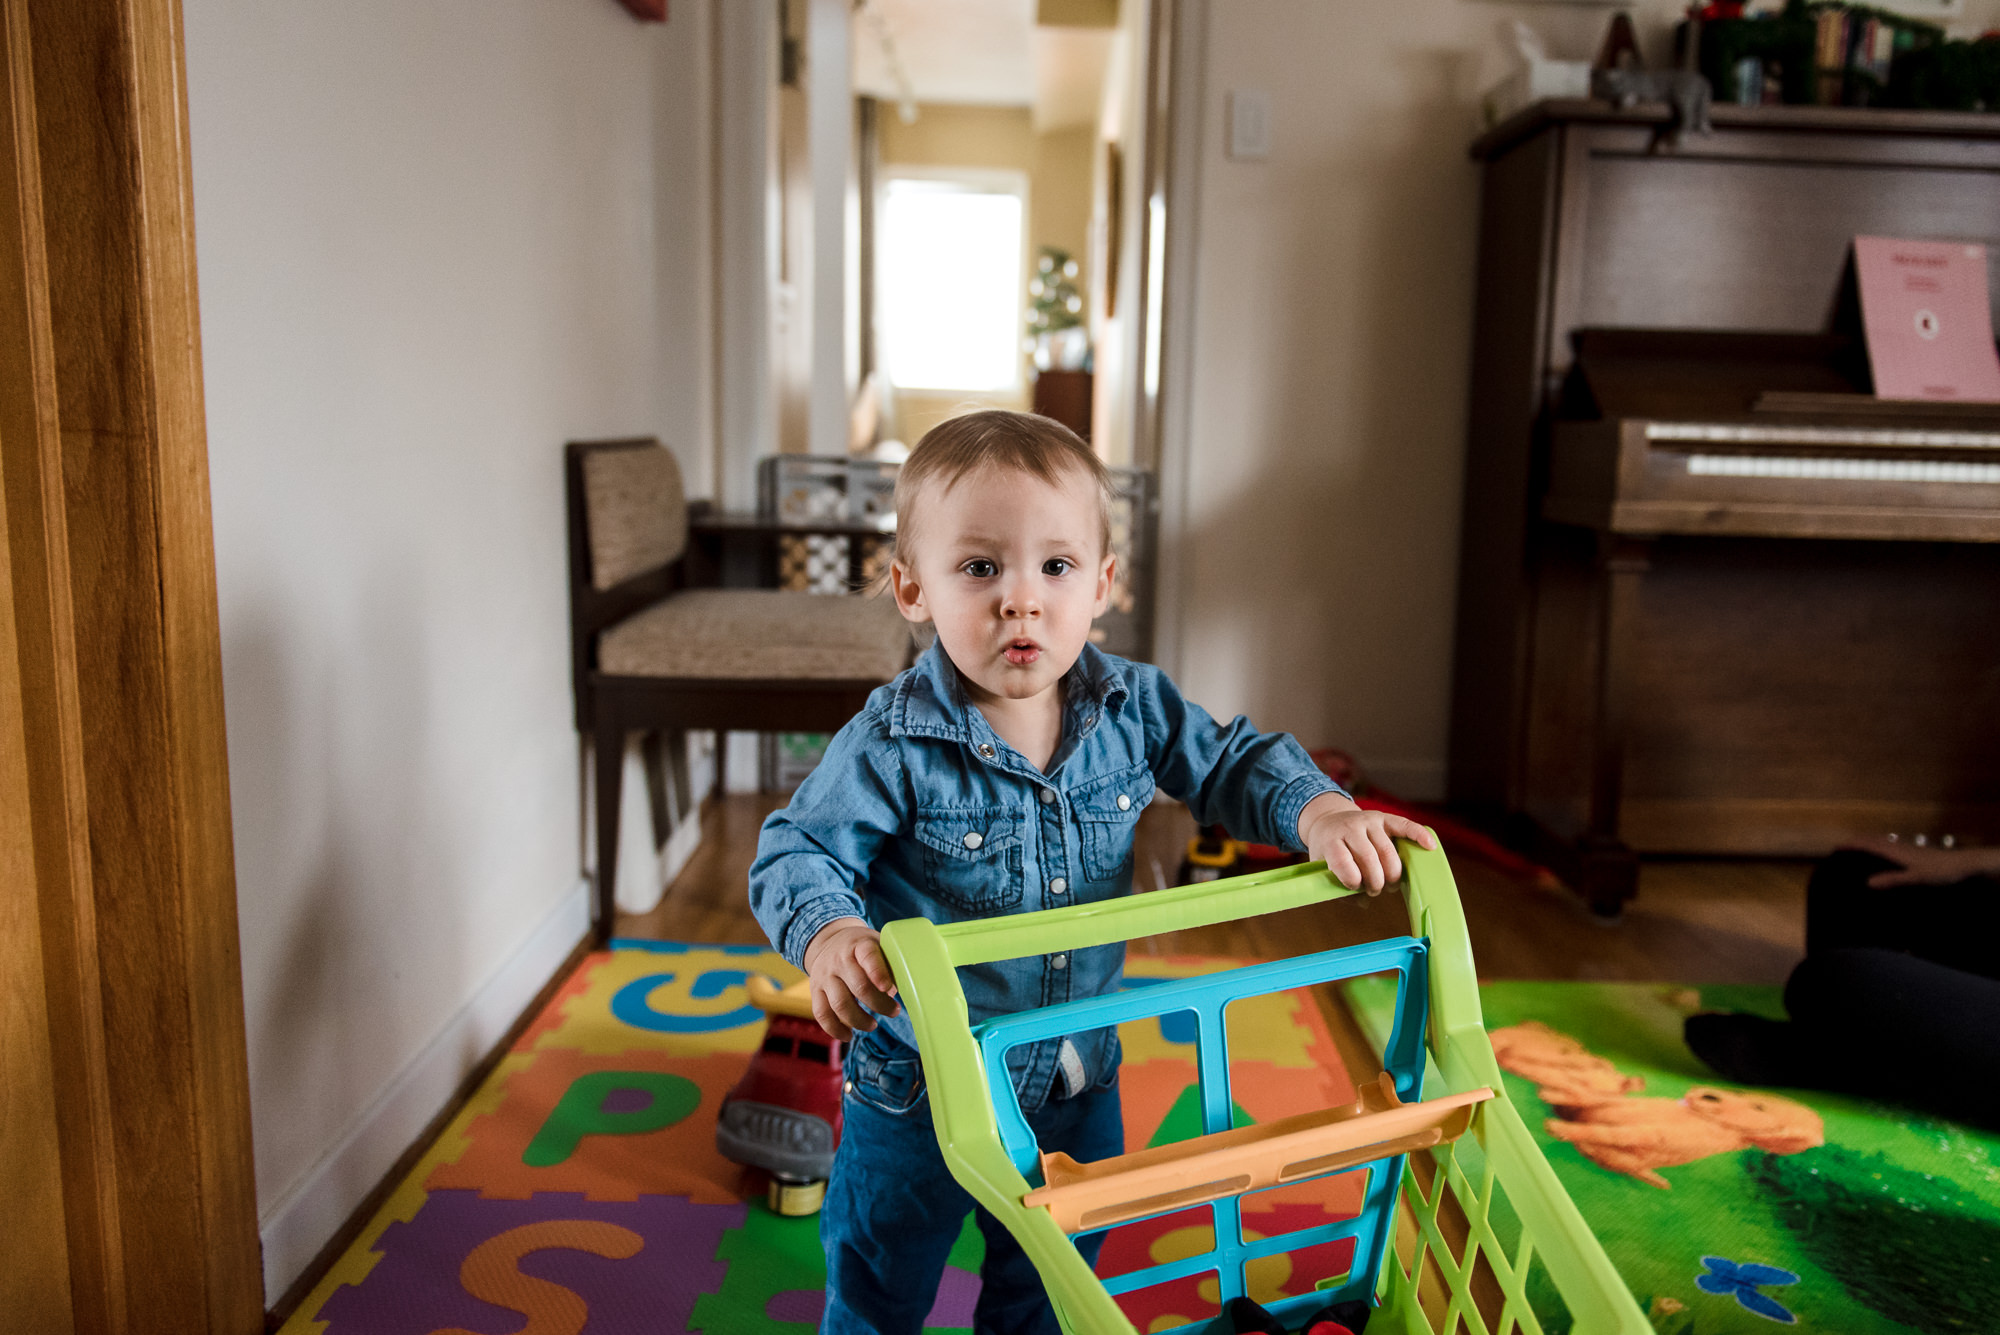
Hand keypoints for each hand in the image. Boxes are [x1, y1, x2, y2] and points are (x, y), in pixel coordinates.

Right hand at [802, 917, 900, 1040]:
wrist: (829, 942)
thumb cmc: (862, 948)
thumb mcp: (877, 944)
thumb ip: (890, 963)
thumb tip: (909, 989)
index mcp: (859, 945)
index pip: (868, 956)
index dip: (879, 974)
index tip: (890, 989)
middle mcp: (839, 960)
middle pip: (858, 987)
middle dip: (879, 1005)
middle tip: (894, 1011)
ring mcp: (824, 976)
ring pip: (840, 1005)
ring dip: (859, 1021)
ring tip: (873, 1025)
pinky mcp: (814, 991)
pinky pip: (822, 1014)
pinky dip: (835, 1029)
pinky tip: (849, 1035)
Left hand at [1297, 793, 1435, 896]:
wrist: (1329, 822)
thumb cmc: (1329, 852)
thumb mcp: (1324, 868)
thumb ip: (1340, 888)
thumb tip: (1364, 902)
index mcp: (1331, 841)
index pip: (1342, 861)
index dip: (1352, 880)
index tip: (1355, 887)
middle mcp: (1350, 828)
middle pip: (1370, 858)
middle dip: (1376, 881)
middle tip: (1375, 890)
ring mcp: (1369, 821)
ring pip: (1388, 850)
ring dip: (1393, 873)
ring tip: (1390, 884)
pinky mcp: (1385, 818)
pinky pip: (1405, 825)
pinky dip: (1419, 835)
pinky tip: (1429, 846)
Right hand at [1840, 835, 1999, 888]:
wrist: (1962, 864)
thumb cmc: (1939, 870)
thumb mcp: (1915, 878)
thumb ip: (1892, 879)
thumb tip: (1868, 883)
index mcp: (1896, 851)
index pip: (1869, 844)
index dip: (1853, 845)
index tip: (1836, 847)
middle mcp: (1899, 846)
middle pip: (1873, 839)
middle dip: (1857, 841)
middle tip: (1842, 846)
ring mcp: (1906, 847)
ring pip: (1882, 841)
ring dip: (1868, 841)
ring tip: (1858, 846)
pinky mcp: (1913, 851)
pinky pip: (1890, 845)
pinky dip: (1879, 845)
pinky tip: (1884, 854)